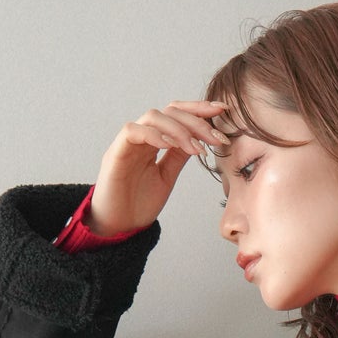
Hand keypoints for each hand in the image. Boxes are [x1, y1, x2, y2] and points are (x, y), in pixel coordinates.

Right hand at [87, 100, 229, 236]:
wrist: (118, 228)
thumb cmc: (139, 204)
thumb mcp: (167, 177)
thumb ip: (178, 156)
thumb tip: (199, 139)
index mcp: (154, 141)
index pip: (177, 114)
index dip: (199, 109)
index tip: (222, 111)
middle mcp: (141, 136)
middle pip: (169, 111)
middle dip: (196, 120)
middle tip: (216, 138)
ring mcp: (128, 143)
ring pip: (153, 117)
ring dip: (179, 129)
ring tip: (196, 148)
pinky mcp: (115, 153)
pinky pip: (132, 132)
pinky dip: (154, 135)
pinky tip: (171, 146)